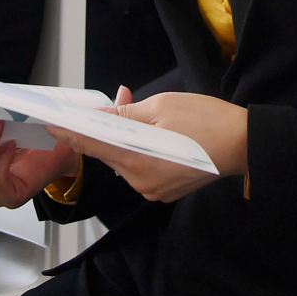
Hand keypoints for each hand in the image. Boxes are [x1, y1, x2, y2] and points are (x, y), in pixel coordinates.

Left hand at [47, 90, 247, 203]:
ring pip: (125, 160)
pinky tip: (154, 135)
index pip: (92, 145)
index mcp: (135, 160)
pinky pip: (140, 168)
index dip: (70, 133)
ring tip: (142, 116)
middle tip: (115, 103)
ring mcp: (152, 190)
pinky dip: (140, 151)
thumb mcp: (162, 107)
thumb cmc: (206, 120)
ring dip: (125, 139)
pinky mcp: (163, 191)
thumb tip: (98, 116)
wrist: (244, 144)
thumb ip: (125, 115)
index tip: (52, 124)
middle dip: (106, 129)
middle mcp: (139, 182)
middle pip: (109, 153)